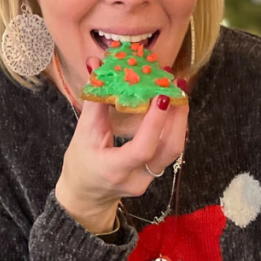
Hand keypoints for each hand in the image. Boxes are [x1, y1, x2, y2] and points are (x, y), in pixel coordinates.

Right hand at [55, 57, 188, 233]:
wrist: (86, 195)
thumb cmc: (80, 163)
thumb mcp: (83, 134)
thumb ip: (95, 100)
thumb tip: (96, 65)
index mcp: (114, 170)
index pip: (142, 149)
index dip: (155, 123)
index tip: (162, 96)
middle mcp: (137, 178)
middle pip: (169, 149)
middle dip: (177, 116)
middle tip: (177, 86)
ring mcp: (150, 179)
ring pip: (174, 149)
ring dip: (179, 119)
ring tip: (178, 91)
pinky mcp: (156, 173)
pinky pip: (170, 149)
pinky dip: (173, 126)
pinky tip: (173, 107)